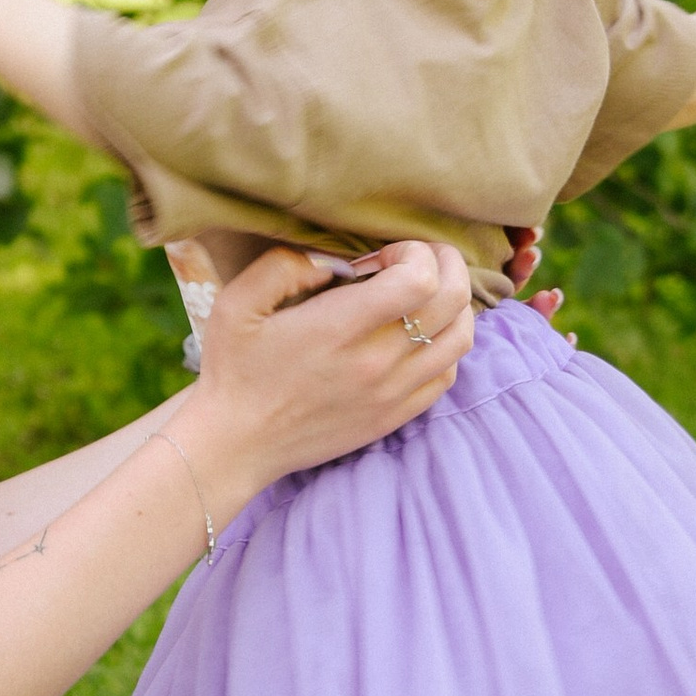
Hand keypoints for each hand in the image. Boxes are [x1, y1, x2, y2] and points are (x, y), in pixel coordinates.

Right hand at [175, 239, 472, 518]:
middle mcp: (375, 362)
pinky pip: (447, 374)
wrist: (236, 443)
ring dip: (454, 303)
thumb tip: (334, 258)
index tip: (382, 253)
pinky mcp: (395, 416)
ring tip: (426, 290)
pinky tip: (419, 332)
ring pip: (461, 338)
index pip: (419, 279)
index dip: (413, 251)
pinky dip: (446, 344)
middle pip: (452, 302)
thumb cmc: (235, 368)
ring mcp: (391, 394)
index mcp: (338, 329)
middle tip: (418, 257)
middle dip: (445, 264)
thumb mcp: (237, 303)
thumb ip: (284, 265)